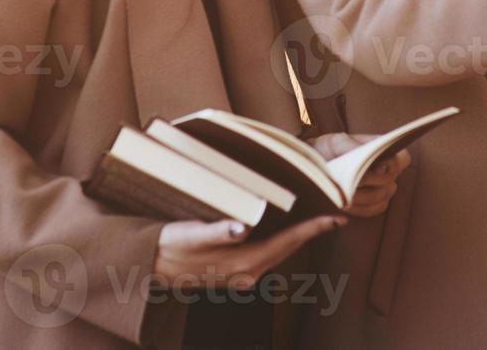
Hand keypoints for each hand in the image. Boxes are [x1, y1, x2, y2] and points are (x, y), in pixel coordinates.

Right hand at [152, 215, 343, 289]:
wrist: (151, 266)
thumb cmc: (171, 245)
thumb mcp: (192, 235)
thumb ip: (218, 232)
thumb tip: (242, 228)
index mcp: (243, 263)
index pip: (287, 242)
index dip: (313, 229)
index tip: (336, 218)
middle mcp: (248, 273)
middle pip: (288, 248)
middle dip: (312, 231)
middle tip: (334, 212)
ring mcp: (242, 275)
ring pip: (280, 252)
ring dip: (298, 237)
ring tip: (314, 218)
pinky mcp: (235, 273)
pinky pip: (268, 255)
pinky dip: (281, 241)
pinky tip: (283, 229)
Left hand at [309, 133, 411, 216]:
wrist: (315, 165)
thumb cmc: (329, 149)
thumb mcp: (337, 142)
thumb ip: (354, 147)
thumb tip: (377, 163)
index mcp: (384, 151)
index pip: (402, 158)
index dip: (394, 164)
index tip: (378, 167)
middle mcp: (388, 171)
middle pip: (390, 181)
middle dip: (369, 182)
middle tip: (350, 182)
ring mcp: (382, 189)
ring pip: (381, 197)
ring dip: (361, 197)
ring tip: (343, 195)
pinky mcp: (372, 205)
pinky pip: (372, 210)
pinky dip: (358, 208)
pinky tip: (344, 205)